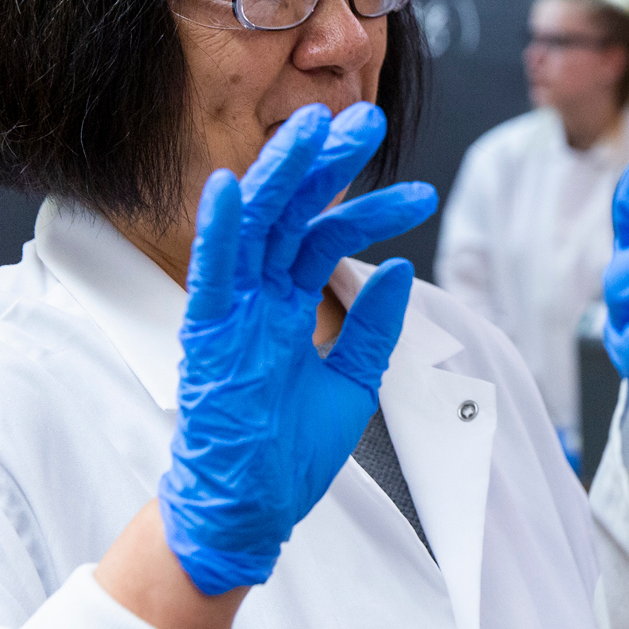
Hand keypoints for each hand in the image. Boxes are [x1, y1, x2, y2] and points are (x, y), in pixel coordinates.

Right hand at [158, 102, 438, 595]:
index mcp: (285, 305)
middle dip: (328, 165)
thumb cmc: (291, 453)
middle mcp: (257, 299)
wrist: (252, 507)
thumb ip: (374, 326)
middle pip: (293, 214)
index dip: (370, 208)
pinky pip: (210, 275)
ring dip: (282, 174)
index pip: (326, 238)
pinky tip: (230, 185)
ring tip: (319, 128)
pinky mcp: (208, 336)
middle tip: (367, 120)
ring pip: (255, 225)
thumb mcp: (354, 381)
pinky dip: (218, 230)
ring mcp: (232, 312)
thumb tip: (402, 267)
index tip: (420, 192)